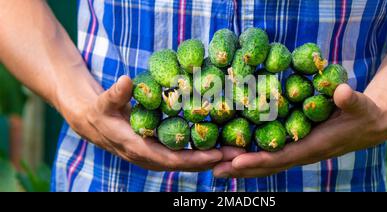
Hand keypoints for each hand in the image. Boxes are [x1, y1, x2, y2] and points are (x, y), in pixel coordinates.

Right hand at [59, 75, 221, 171]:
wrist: (94, 122)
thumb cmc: (100, 110)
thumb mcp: (105, 101)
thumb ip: (116, 94)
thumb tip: (126, 81)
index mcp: (138, 149)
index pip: (170, 159)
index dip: (193, 158)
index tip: (215, 155)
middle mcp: (149, 157)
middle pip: (184, 164)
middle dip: (210, 161)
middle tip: (236, 155)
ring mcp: (155, 156)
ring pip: (186, 162)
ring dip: (210, 158)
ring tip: (234, 152)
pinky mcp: (159, 150)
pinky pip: (183, 154)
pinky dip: (201, 152)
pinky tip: (219, 145)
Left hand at [213, 84, 386, 177]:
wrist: (371, 124)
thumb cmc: (365, 113)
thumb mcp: (361, 105)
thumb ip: (352, 100)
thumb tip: (342, 91)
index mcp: (312, 147)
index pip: (281, 157)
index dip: (258, 159)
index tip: (235, 161)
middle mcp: (301, 152)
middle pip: (266, 165)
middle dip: (239, 167)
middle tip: (211, 168)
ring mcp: (296, 150)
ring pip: (265, 161)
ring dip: (240, 164)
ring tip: (213, 166)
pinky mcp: (295, 144)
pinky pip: (269, 153)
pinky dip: (251, 156)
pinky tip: (233, 153)